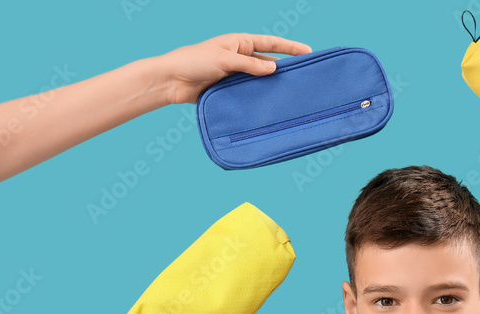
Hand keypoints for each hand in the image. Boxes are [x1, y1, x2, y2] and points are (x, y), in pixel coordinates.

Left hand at [154, 33, 312, 104]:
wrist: (171, 81)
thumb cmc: (194, 62)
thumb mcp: (225, 60)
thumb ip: (250, 65)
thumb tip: (274, 68)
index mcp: (239, 43)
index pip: (271, 43)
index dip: (290, 47)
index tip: (308, 52)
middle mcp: (240, 58)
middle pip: (269, 62)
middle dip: (286, 68)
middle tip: (305, 76)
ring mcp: (236, 75)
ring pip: (260, 80)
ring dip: (272, 85)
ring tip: (291, 93)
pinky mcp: (229, 90)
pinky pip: (249, 93)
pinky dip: (259, 98)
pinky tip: (270, 105)